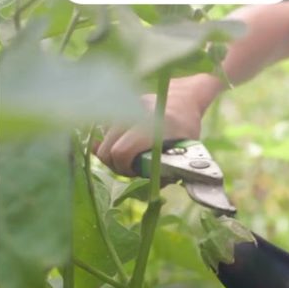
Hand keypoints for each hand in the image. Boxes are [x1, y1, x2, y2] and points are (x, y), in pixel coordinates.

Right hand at [92, 75, 218, 175]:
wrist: (181, 99)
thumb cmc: (185, 129)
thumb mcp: (185, 152)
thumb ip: (167, 173)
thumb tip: (151, 188)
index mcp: (152, 126)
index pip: (121, 152)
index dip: (125, 168)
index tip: (136, 172)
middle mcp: (134, 114)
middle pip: (107, 149)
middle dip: (116, 165)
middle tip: (131, 169)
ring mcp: (123, 109)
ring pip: (104, 141)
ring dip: (112, 153)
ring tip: (129, 156)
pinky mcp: (116, 108)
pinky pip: (104, 132)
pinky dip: (108, 142)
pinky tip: (120, 145)